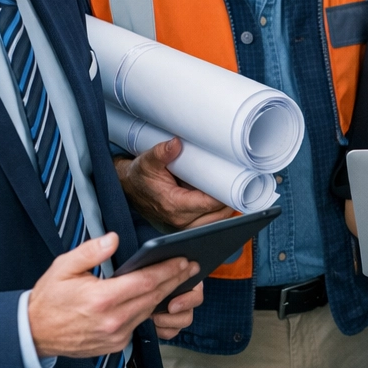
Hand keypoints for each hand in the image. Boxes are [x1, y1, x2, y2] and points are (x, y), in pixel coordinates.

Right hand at [28, 233, 199, 357]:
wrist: (34, 333)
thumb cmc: (49, 299)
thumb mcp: (63, 267)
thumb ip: (91, 251)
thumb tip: (113, 239)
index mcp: (102, 299)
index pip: (146, 281)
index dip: (168, 269)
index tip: (183, 260)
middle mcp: (113, 320)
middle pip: (154, 296)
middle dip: (175, 280)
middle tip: (191, 266)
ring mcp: (116, 335)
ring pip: (149, 310)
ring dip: (166, 294)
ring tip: (180, 278)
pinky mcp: (116, 344)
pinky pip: (139, 324)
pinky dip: (149, 309)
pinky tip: (158, 297)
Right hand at [116, 139, 231, 229]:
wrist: (128, 187)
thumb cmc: (139, 175)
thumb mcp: (147, 161)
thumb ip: (162, 152)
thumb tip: (176, 143)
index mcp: (174, 205)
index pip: (209, 204)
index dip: (226, 193)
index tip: (237, 180)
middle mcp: (180, 219)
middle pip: (218, 216)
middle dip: (230, 200)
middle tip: (240, 182)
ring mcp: (184, 224)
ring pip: (216, 222)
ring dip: (226, 207)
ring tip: (233, 189)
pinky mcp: (186, 224)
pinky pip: (210, 222)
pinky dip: (218, 212)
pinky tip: (223, 197)